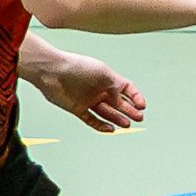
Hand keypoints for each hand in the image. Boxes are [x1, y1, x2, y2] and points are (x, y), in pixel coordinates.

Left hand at [33, 51, 147, 132]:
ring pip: (107, 113)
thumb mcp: (104, 73)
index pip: (127, 88)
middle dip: (130, 110)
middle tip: (138, 117)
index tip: (142, 105)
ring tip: (127, 124)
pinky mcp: (78, 109)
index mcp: (107, 78)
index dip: (136, 96)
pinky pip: (92, 120)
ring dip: (118, 119)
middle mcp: (99, 90)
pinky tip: (110, 128)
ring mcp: (89, 100)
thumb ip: (116, 86)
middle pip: (119, 103)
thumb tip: (126, 99)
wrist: (53, 72)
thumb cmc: (77, 67)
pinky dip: (101, 125)